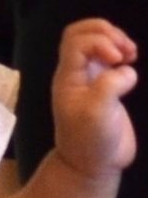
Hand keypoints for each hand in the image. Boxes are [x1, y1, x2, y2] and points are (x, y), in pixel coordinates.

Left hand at [52, 18, 137, 180]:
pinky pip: (109, 56)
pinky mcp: (104, 86)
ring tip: (130, 55)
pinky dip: (122, 51)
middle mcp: (75, 74)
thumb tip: (125, 70)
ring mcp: (89, 78)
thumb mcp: (98, 113)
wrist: (93, 164)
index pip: (76, 40)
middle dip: (107, 33)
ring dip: (116, 39)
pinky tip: (131, 62)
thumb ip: (109, 85)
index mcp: (67, 78)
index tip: (116, 61)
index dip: (100, 41)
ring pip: (96, 41)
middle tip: (123, 52)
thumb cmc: (90, 140)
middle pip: (81, 33)